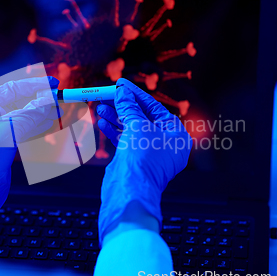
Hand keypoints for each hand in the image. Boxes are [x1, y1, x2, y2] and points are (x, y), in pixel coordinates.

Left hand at [0, 77, 59, 232]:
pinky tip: (49, 121)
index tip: (51, 84)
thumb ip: (29, 114)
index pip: (10, 89)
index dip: (33, 85)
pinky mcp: (4, 145)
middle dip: (39, 99)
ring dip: (41, 112)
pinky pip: (23, 130)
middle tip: (58, 97)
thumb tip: (47, 101)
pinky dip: (37, 125)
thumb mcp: (8, 132)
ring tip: (58, 109)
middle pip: (17, 102)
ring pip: (23, 116)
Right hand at [96, 78, 191, 242]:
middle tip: (108, 94)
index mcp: (175, 135)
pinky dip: (113, 130)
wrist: (130, 191)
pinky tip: (102, 121)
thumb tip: (123, 93)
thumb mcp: (138, 126)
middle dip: (124, 105)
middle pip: (142, 117)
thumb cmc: (143, 162)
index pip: (155, 108)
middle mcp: (164, 144)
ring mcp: (149, 154)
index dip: (136, 95)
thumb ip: (129, 107)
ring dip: (116, 116)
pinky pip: (124, 140)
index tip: (122, 85)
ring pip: (131, 129)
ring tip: (101, 106)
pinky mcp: (134, 161)